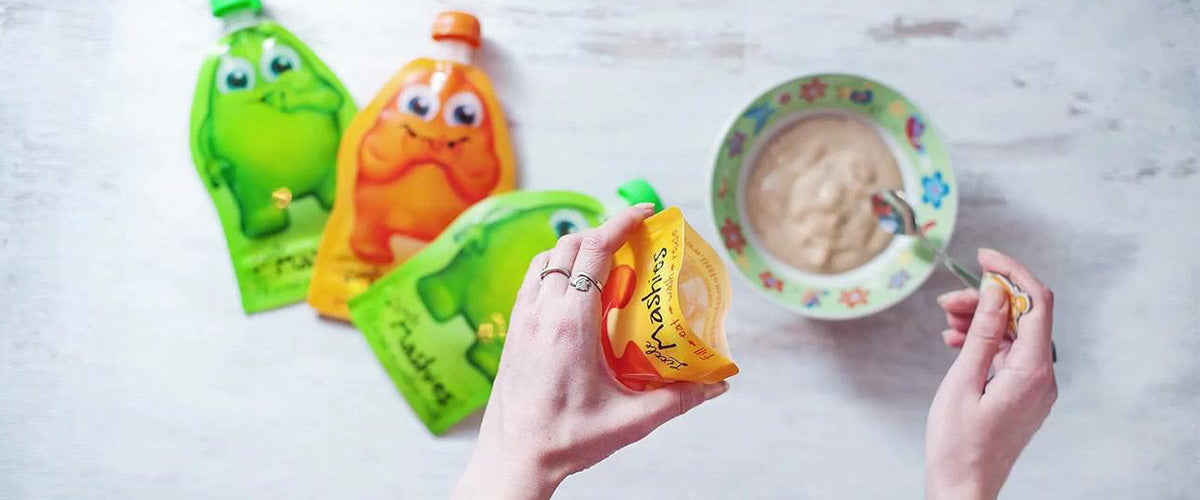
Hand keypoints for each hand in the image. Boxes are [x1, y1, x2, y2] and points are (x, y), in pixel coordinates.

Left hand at [453, 204, 728, 499]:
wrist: (514, 457)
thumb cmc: (566, 439)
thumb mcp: (630, 421)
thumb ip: (677, 399)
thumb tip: (716, 385)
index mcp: (570, 323)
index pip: (594, 251)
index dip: (621, 223)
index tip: (646, 212)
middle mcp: (542, 311)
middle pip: (570, 245)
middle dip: (604, 230)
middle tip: (635, 236)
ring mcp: (522, 318)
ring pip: (546, 258)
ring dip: (576, 247)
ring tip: (607, 258)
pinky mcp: (513, 330)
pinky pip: (533, 280)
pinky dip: (555, 268)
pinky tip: (575, 289)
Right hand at [926, 249, 1057, 499]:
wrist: (963, 487)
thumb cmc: (958, 444)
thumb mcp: (962, 382)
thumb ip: (981, 333)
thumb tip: (994, 291)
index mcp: (1032, 371)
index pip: (1035, 302)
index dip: (1011, 272)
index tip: (983, 256)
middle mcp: (1042, 377)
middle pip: (1022, 317)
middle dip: (986, 299)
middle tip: (946, 300)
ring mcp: (1035, 386)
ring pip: (1013, 334)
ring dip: (981, 320)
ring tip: (945, 320)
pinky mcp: (1023, 394)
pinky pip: (1008, 355)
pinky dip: (984, 342)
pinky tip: (956, 342)